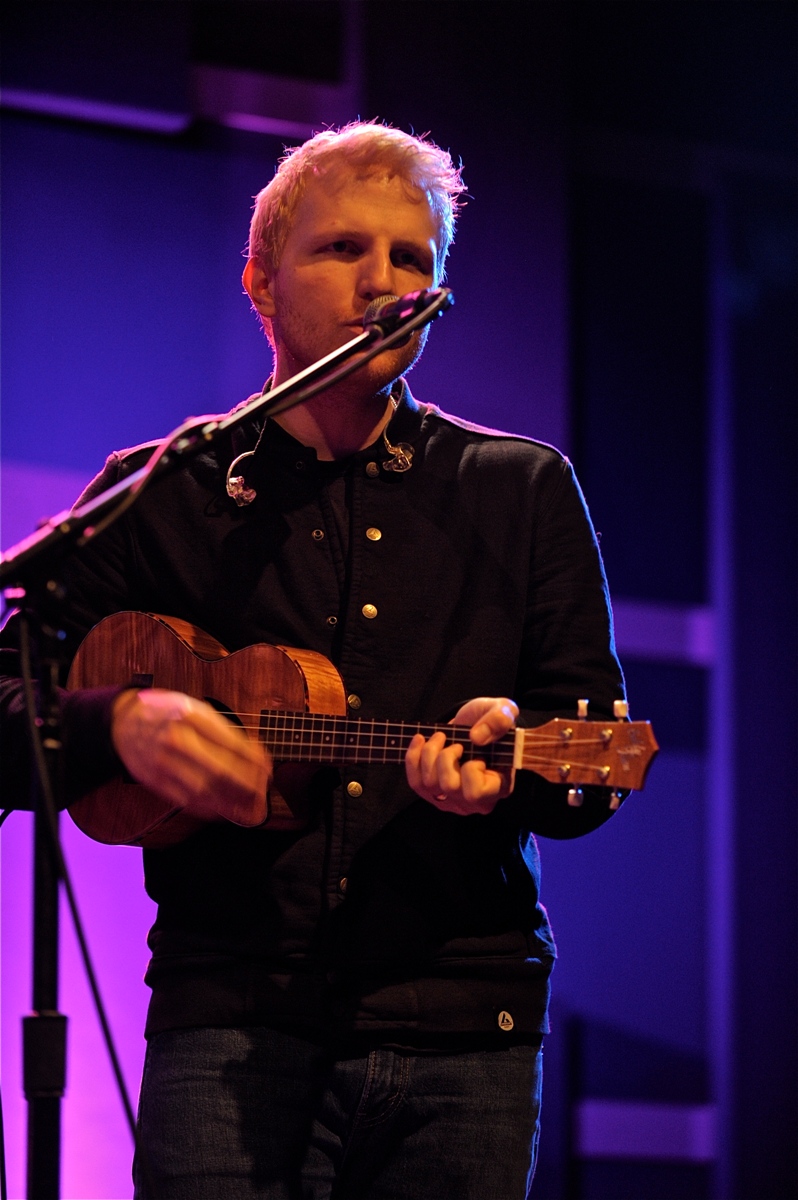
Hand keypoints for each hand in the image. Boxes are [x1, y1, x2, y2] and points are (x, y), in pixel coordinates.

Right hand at [111, 689, 271, 826]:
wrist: (123, 722)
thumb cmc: (167, 713)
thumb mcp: (194, 707)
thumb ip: (220, 729)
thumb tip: (253, 754)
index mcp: (190, 715)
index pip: (230, 742)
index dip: (254, 760)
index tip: (267, 768)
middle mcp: (175, 738)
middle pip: (219, 768)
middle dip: (247, 784)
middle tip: (262, 790)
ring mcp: (162, 761)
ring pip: (203, 789)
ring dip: (230, 801)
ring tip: (248, 804)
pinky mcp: (154, 780)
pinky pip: (185, 799)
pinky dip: (207, 808)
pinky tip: (222, 808)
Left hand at [405, 697, 518, 815]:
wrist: (474, 724)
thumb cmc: (491, 722)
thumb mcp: (504, 710)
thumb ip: (500, 719)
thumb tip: (476, 737)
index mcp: (498, 787)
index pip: (476, 793)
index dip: (470, 768)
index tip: (475, 749)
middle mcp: (476, 802)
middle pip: (449, 787)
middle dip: (446, 756)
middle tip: (455, 742)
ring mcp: (453, 800)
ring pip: (429, 784)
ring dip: (430, 753)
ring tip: (440, 737)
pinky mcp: (434, 794)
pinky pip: (415, 782)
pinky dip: (413, 757)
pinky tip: (420, 741)